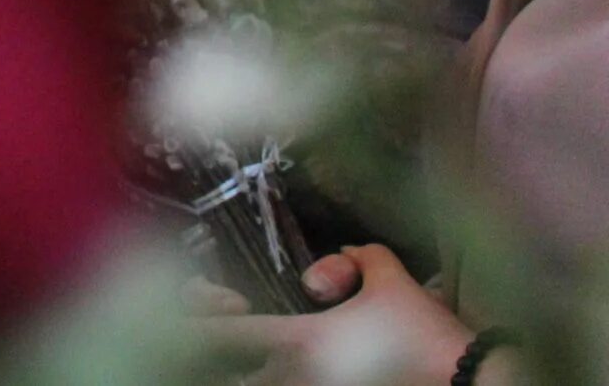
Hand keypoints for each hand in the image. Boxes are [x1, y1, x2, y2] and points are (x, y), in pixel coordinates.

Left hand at [202, 246, 471, 385]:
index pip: (218, 334)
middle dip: (211, 360)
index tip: (202, 310)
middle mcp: (294, 379)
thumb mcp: (393, 283)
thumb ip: (360, 258)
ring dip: (246, 374)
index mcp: (299, 341)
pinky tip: (278, 371)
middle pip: (223, 375)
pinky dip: (274, 383)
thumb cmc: (430, 338)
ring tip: (246, 360)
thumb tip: (342, 255)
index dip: (197, 321)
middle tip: (222, 343)